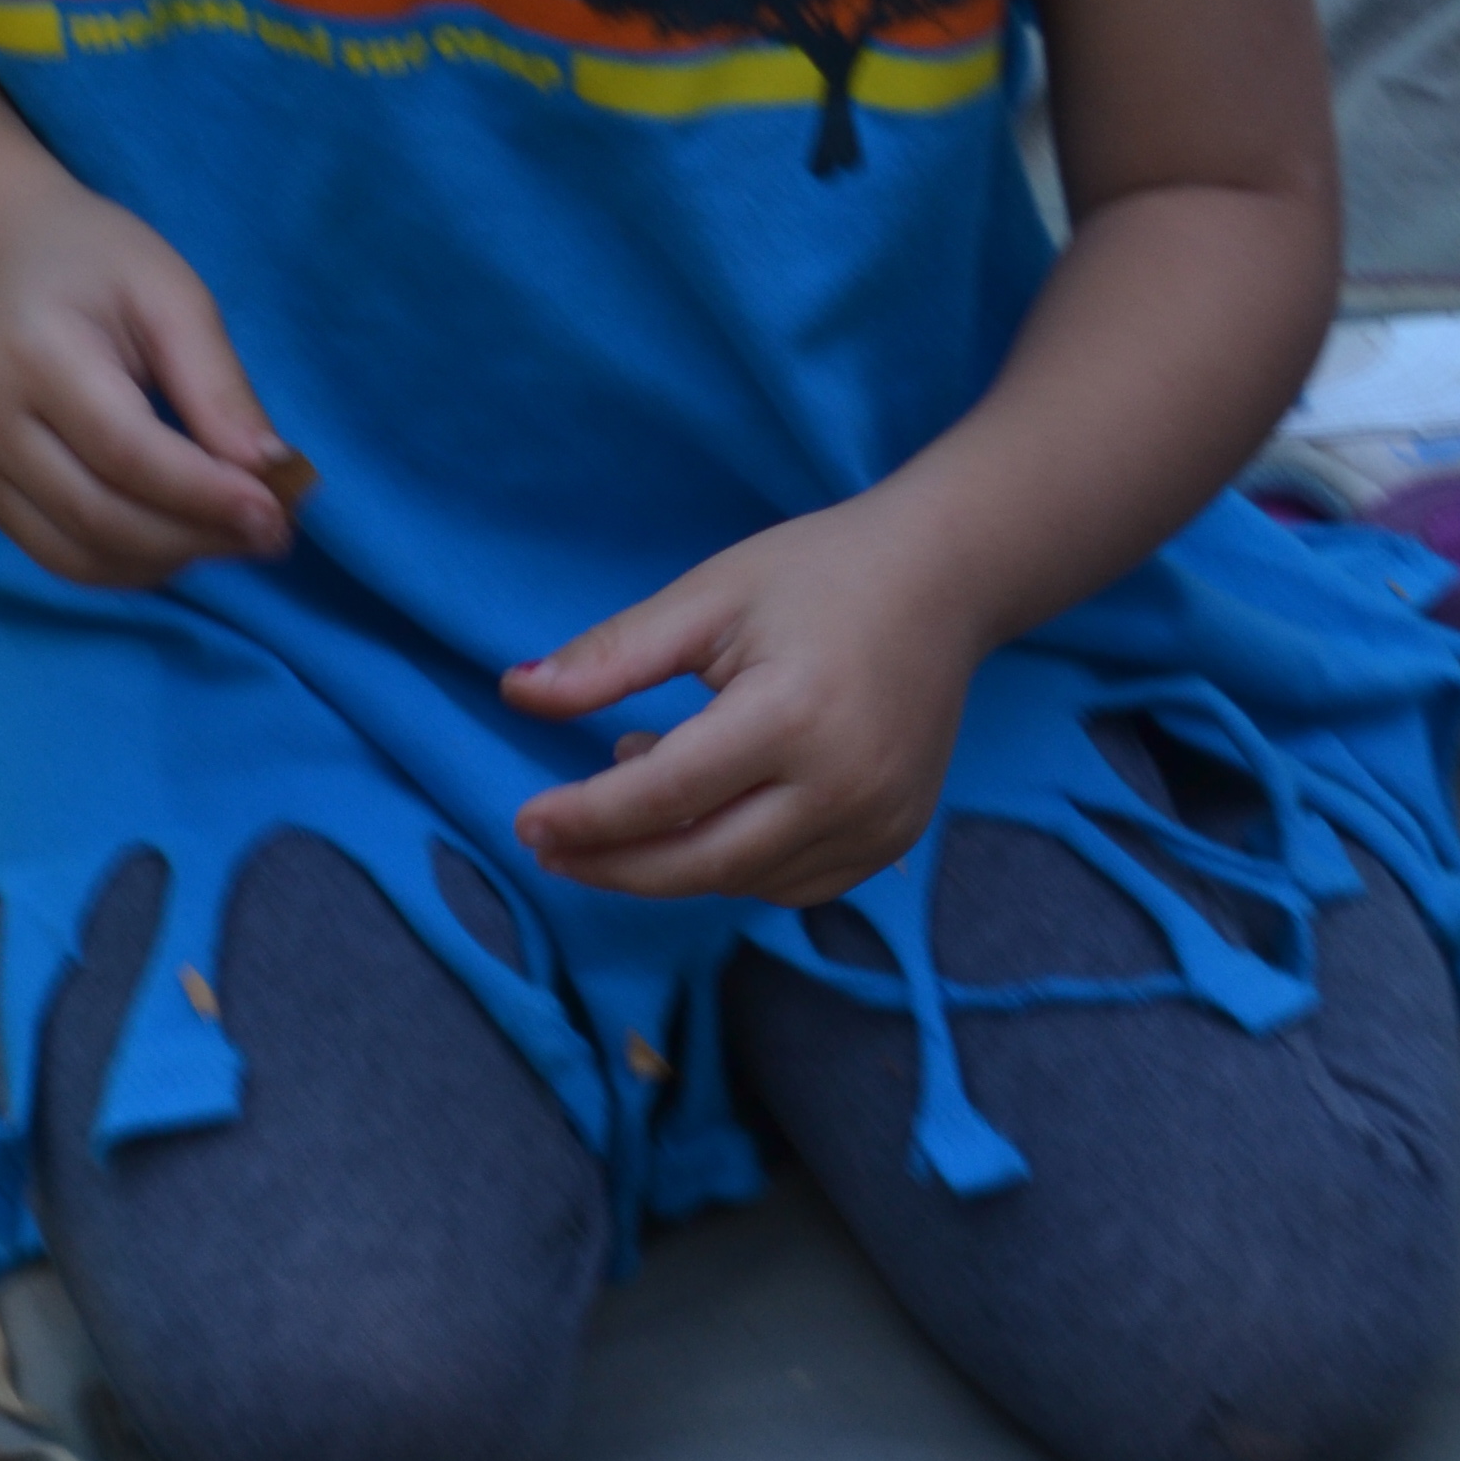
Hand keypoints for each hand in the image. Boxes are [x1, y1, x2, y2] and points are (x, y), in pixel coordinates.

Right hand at [0, 171, 299, 588]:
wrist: (0, 262)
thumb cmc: (96, 266)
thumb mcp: (170, 295)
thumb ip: (216, 383)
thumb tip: (268, 470)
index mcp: (35, 354)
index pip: (125, 451)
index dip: (204, 493)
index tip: (276, 513)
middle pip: (101, 515)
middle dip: (197, 536)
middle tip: (272, 532)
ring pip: (82, 555)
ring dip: (170, 560)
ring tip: (234, 535)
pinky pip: (63, 559)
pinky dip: (131, 566)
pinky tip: (182, 539)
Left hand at [502, 486, 985, 908]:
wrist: (943, 580)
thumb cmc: (817, 575)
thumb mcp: (707, 598)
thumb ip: (611, 656)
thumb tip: (515, 692)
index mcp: (792, 716)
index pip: (665, 794)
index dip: (586, 818)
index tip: (525, 822)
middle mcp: (843, 784)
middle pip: (700, 862)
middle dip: (612, 865)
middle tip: (549, 848)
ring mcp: (878, 821)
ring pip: (742, 882)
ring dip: (668, 861)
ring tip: (631, 792)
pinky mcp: (894, 837)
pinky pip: (791, 885)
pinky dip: (731, 867)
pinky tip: (701, 814)